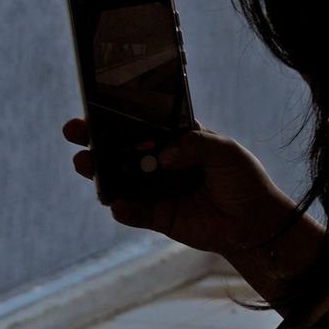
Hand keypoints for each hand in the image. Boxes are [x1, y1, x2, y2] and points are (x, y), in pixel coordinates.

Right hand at [62, 121, 325, 303]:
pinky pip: (132, 211)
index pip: (141, 123)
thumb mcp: (225, 151)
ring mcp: (154, 189)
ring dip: (99, 172)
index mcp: (175, 139)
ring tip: (85, 163)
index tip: (94, 106)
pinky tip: (118, 203)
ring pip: (119, 179)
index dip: (117, 115)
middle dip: (95, 140)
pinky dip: (122, 208)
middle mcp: (159, 162)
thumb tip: (164, 153)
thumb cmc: (243, 179)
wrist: (254, 222)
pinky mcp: (156, 216)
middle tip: (75, 132)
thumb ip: (195, 145)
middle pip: (120, 149)